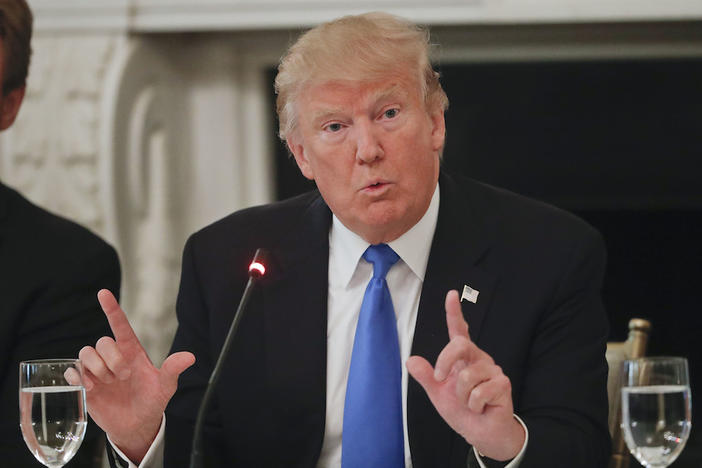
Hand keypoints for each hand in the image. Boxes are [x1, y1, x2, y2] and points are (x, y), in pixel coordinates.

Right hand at [70, 289, 194, 462]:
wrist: (137, 426)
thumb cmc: (152, 401)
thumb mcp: (166, 387)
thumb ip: (173, 370)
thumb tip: (190, 356)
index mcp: (132, 352)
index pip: (120, 325)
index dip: (112, 309)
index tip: (103, 293)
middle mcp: (113, 357)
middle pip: (102, 341)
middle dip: (112, 358)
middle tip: (124, 376)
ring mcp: (98, 370)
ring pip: (85, 352)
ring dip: (97, 368)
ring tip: (109, 383)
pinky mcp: (86, 384)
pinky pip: (73, 370)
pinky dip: (78, 376)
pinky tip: (91, 387)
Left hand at [406, 290, 524, 460]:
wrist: (481, 433)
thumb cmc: (462, 410)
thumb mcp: (438, 394)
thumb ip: (426, 376)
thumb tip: (410, 360)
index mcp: (463, 358)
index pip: (459, 331)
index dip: (454, 312)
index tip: (451, 295)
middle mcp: (479, 358)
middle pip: (460, 344)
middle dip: (445, 361)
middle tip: (440, 380)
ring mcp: (492, 370)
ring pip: (467, 376)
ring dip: (462, 396)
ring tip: (469, 403)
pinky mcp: (502, 384)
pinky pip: (479, 392)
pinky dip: (474, 405)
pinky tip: (481, 408)